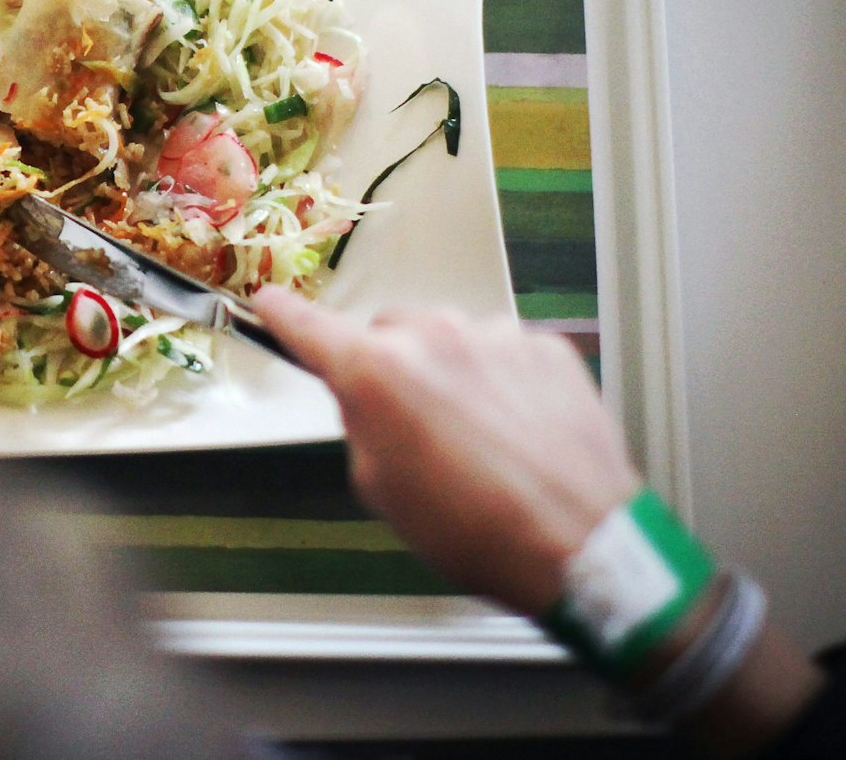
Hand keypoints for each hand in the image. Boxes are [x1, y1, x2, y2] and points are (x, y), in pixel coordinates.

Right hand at [250, 287, 638, 616]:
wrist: (576, 542)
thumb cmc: (475, 530)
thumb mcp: (380, 489)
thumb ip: (362, 427)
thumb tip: (367, 403)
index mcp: (375, 373)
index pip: (308, 326)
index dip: (282, 315)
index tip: (269, 303)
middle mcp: (432, 338)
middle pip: (387, 333)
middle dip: (388, 366)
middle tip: (408, 426)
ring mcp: (494, 337)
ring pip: (449, 340)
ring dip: (447, 373)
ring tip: (474, 440)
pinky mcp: (545, 348)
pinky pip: (503, 353)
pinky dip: (500, 382)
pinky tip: (514, 433)